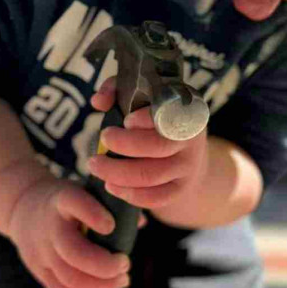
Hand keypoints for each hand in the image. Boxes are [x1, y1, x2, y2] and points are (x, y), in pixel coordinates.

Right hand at [8, 176, 131, 287]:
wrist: (24, 208)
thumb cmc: (70, 203)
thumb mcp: (86, 192)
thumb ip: (114, 204)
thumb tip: (140, 222)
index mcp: (63, 200)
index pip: (74, 203)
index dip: (93, 215)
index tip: (111, 226)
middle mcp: (50, 227)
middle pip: (74, 253)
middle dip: (106, 265)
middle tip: (125, 264)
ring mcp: (41, 252)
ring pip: (70, 278)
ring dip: (102, 286)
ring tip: (122, 281)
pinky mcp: (39, 272)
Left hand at [89, 81, 207, 209]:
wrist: (189, 155)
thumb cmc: (157, 122)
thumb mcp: (143, 98)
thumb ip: (118, 90)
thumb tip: (99, 101)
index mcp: (183, 111)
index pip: (167, 115)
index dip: (144, 119)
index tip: (126, 121)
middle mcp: (190, 140)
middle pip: (157, 147)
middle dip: (123, 145)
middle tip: (102, 140)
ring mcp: (187, 167)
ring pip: (151, 175)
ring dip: (117, 172)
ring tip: (96, 166)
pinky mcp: (180, 189)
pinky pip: (155, 198)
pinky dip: (130, 194)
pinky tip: (112, 186)